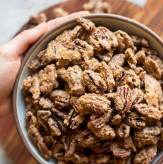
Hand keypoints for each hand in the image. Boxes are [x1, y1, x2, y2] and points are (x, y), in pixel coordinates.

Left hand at [0, 11, 87, 134]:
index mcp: (34, 48)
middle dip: (79, 41)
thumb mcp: (7, 52)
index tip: (86, 17)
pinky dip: (74, 80)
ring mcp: (47, 76)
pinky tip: (84, 78)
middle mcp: (44, 61)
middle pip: (64, 48)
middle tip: (96, 36)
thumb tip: (44, 24)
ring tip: (96, 54)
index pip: (54, 32)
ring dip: (80, 60)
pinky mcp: (48, 90)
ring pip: (66, 66)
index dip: (69, 24)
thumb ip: (26, 39)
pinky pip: (63, 83)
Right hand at [80, 117, 162, 163]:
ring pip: (132, 141)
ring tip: (139, 111)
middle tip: (158, 110)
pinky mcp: (109, 159)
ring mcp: (123, 160)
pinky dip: (118, 134)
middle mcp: (137, 163)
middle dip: (154, 128)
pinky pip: (115, 144)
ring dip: (136, 128)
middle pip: (149, 143)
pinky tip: (118, 122)